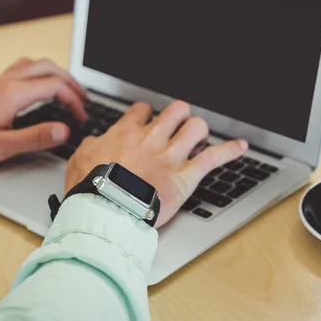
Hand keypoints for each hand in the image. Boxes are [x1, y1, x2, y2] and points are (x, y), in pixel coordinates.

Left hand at [0, 58, 87, 167]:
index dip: (74, 100)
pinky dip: (39, 73)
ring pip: (35, 64)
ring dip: (55, 73)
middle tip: (83, 99)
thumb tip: (63, 130)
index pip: (55, 87)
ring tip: (66, 89)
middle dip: (71, 81)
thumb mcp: (1, 147)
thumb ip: (35, 138)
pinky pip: (22, 69)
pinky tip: (37, 88)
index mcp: (13, 94)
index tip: (81, 117)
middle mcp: (7, 82)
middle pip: (48, 68)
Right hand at [65, 101, 247, 227]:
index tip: (148, 120)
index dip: (148, 113)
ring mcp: (170, 157)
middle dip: (179, 115)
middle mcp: (151, 139)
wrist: (104, 210)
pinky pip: (213, 158)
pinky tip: (240, 146)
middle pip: (175, 110)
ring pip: (196, 127)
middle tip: (177, 126)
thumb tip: (97, 142)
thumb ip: (93, 145)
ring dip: (198, 131)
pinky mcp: (185, 178)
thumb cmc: (90, 188)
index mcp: (126, 133)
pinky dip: (230, 151)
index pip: (142, 110)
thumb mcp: (79, 159)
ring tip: (197, 139)